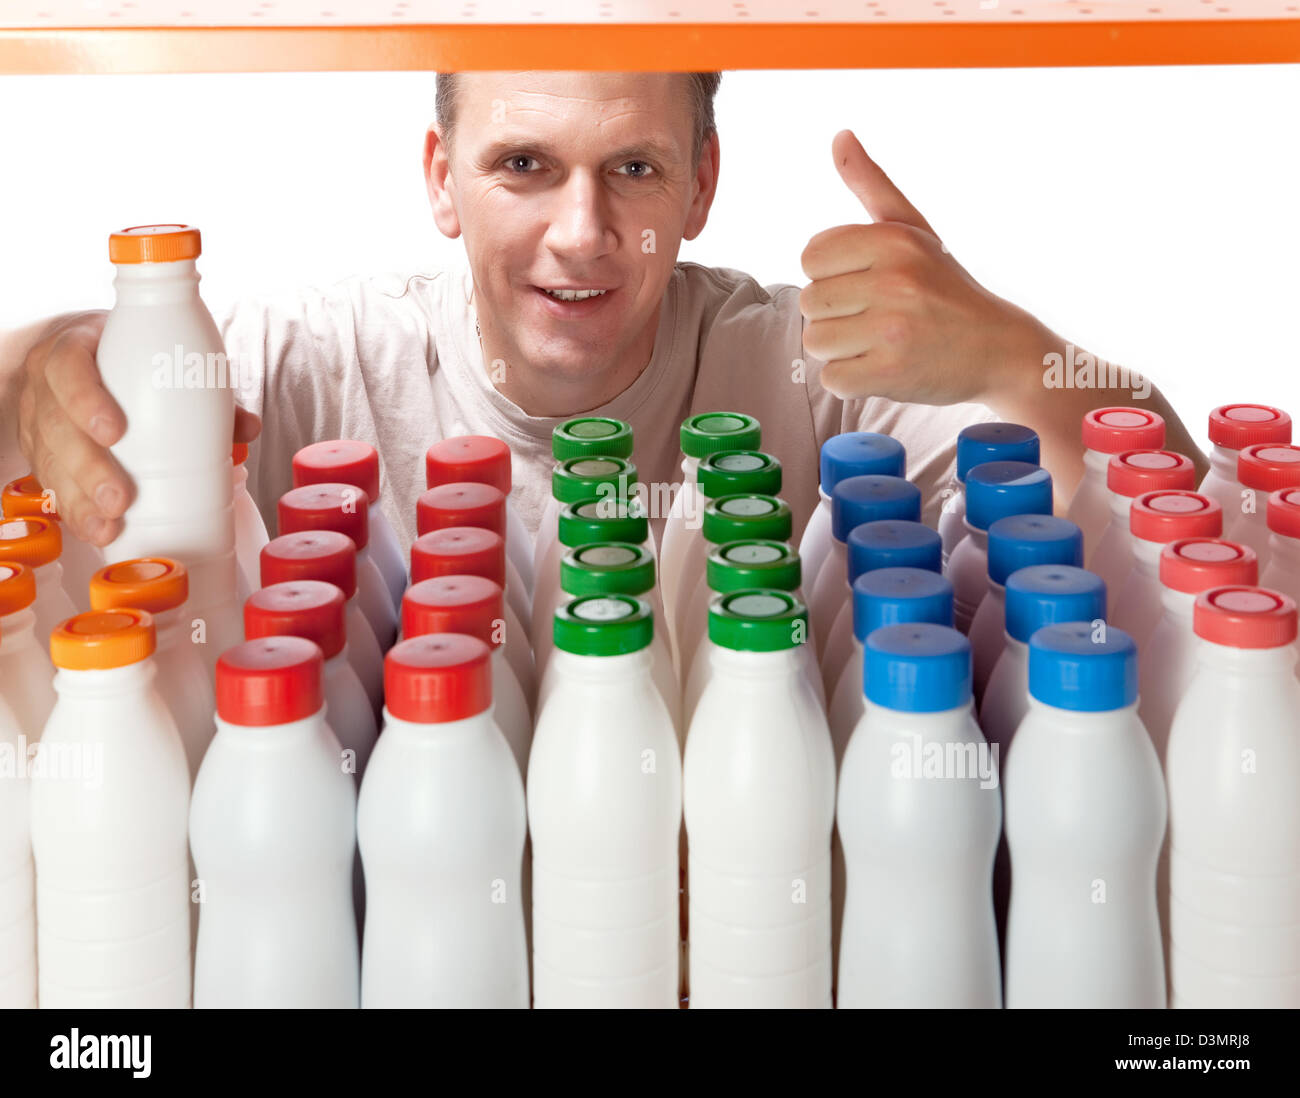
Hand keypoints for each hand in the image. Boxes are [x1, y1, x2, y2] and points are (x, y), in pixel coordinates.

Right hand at [17, 311, 260, 546]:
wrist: (82, 361)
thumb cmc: (127, 361)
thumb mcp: (158, 362)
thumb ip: (204, 390)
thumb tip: (249, 427)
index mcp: (75, 349)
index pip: (68, 367)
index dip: (85, 399)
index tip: (113, 432)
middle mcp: (47, 385)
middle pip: (55, 426)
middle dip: (87, 467)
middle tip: (119, 499)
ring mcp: (37, 420)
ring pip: (48, 460)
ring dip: (78, 499)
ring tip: (109, 525)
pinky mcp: (38, 451)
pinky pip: (49, 482)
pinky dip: (73, 509)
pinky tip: (97, 530)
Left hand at [800, 129, 1040, 406]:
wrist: (998, 349)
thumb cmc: (947, 288)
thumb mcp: (914, 231)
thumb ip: (872, 185)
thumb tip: (839, 136)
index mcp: (893, 240)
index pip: (811, 256)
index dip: (831, 275)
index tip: (865, 284)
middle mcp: (895, 280)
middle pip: (809, 301)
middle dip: (835, 314)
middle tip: (876, 318)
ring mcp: (893, 328)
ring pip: (816, 341)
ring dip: (840, 349)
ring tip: (879, 342)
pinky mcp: (892, 372)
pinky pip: (833, 379)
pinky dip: (851, 380)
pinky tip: (883, 367)